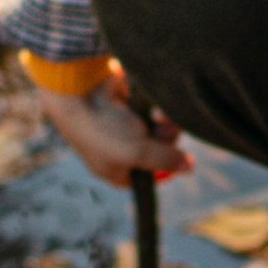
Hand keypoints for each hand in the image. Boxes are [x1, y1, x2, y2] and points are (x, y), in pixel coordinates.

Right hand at [28, 61, 190, 189]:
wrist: (78, 90)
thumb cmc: (102, 128)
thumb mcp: (137, 152)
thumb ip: (165, 159)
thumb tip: (189, 167)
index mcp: (116, 170)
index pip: (147, 177)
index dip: (162, 168)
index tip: (172, 157)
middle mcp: (120, 149)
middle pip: (158, 149)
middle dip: (165, 138)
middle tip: (162, 128)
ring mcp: (124, 125)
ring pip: (157, 125)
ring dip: (163, 119)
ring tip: (157, 112)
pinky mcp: (128, 102)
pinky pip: (151, 106)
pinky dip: (154, 102)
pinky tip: (150, 99)